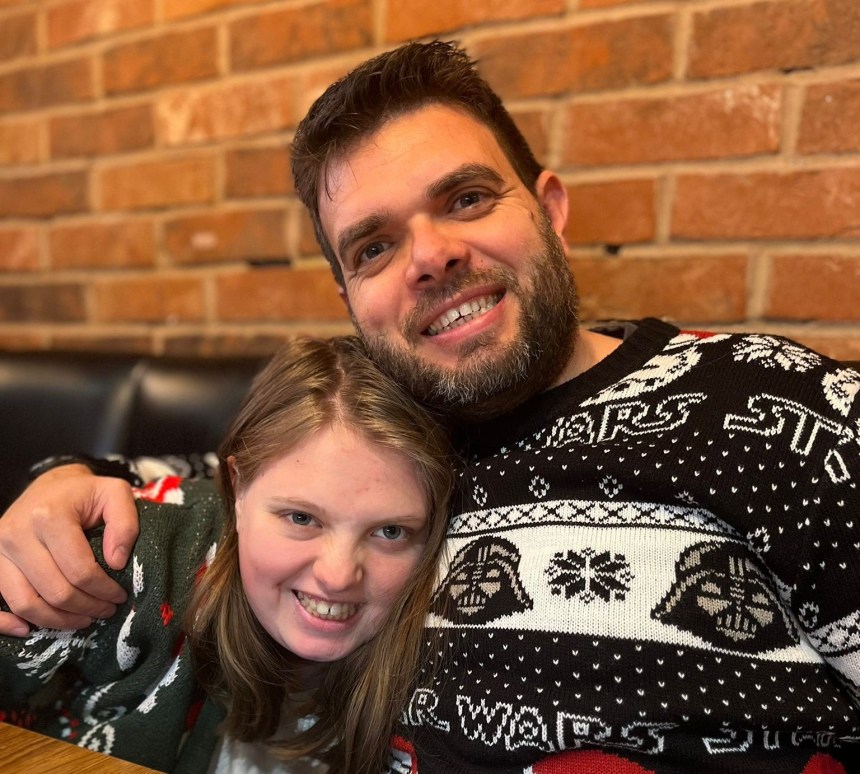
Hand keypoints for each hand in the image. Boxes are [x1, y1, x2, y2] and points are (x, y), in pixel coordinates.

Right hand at [0, 465, 139, 635]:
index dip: (104, 590)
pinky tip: (29, 631)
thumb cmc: (85, 493)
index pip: (79, 570)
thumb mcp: (115, 494)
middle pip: (54, 591)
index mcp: (49, 516)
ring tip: (85, 619)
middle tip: (107, 610)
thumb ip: (125, 524)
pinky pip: (0, 600)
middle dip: (86, 608)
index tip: (120, 595)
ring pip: (26, 603)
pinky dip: (9, 623)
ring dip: (58, 620)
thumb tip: (117, 562)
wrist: (49, 486)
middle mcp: (17, 534)